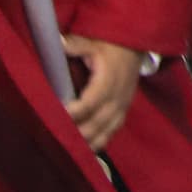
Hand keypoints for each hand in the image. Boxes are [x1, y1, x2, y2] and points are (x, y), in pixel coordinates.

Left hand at [59, 36, 142, 153]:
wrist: (136, 48)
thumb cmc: (112, 45)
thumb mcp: (94, 41)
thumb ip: (76, 44)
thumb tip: (58, 42)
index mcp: (109, 80)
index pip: (90, 102)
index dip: (74, 112)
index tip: (57, 116)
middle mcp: (117, 97)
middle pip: (97, 123)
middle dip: (77, 134)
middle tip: (55, 138)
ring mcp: (122, 107)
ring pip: (105, 132)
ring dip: (87, 142)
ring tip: (67, 150)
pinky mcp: (122, 112)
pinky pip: (111, 132)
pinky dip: (98, 143)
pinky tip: (84, 150)